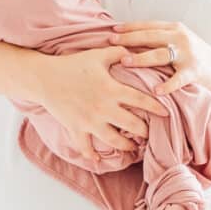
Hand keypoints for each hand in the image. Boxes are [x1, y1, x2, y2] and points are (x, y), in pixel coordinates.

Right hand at [32, 45, 166, 154]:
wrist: (44, 78)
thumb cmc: (72, 64)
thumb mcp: (97, 55)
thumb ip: (118, 53)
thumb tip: (134, 50)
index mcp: (112, 89)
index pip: (141, 100)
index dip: (156, 108)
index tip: (166, 114)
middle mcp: (103, 108)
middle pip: (132, 125)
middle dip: (144, 131)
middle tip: (149, 133)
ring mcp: (89, 121)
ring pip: (114, 140)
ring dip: (125, 146)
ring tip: (132, 147)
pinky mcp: (76, 129)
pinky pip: (85, 147)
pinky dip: (92, 155)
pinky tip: (98, 159)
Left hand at [108, 20, 210, 110]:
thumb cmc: (194, 57)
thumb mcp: (177, 42)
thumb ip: (158, 39)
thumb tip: (128, 40)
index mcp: (174, 29)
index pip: (148, 25)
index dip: (129, 27)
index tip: (112, 31)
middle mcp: (180, 38)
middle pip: (150, 36)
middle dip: (129, 39)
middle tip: (111, 44)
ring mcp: (188, 54)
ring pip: (160, 54)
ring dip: (141, 58)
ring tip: (125, 62)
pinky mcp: (195, 71)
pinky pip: (179, 79)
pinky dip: (167, 85)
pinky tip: (156, 91)